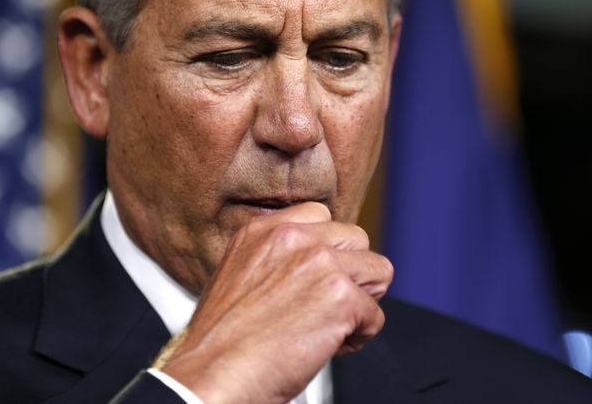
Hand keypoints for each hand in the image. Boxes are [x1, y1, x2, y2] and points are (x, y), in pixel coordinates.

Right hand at [156, 202, 393, 403]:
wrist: (212, 376)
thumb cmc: (220, 343)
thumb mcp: (237, 277)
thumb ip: (275, 260)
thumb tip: (310, 268)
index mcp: (263, 231)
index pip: (321, 216)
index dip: (328, 251)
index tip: (319, 277)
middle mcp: (293, 238)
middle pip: (357, 239)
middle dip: (351, 275)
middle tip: (328, 307)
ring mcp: (320, 264)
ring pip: (378, 271)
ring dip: (361, 302)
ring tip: (331, 327)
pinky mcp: (341, 297)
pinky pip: (375, 316)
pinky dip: (358, 338)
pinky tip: (326, 349)